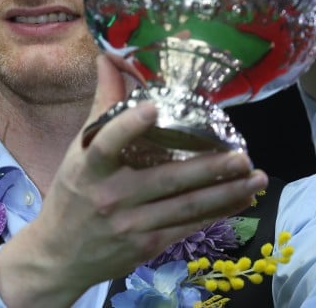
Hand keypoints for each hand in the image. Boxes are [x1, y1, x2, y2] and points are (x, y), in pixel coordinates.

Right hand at [0, 53, 266, 305]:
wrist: (59, 256)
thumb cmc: (73, 194)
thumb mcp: (79, 151)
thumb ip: (102, 105)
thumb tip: (109, 58)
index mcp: (90, 168)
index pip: (106, 143)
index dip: (128, 125)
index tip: (153, 107)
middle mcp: (112, 196)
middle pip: (166, 180)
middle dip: (209, 169)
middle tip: (243, 155)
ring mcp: (132, 224)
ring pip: (186, 207)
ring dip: (225, 193)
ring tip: (256, 177)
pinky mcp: (147, 245)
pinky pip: (188, 226)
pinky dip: (217, 212)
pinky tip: (241, 199)